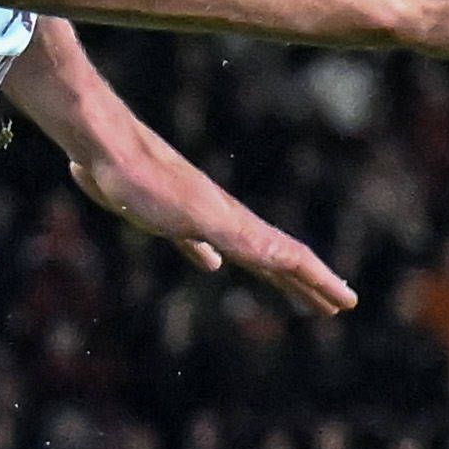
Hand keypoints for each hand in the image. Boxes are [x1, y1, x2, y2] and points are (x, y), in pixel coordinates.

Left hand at [73, 121, 354, 317]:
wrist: (100, 142)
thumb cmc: (145, 181)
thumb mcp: (201, 218)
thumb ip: (242, 238)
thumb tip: (290, 259)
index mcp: (236, 224)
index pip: (291, 257)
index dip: (321, 281)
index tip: (347, 303)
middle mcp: (223, 219)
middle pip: (274, 257)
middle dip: (305, 284)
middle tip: (332, 306)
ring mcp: (194, 216)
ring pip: (241, 250)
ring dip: (267, 272)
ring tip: (280, 284)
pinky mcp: (161, 214)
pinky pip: (197, 243)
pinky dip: (209, 256)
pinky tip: (209, 264)